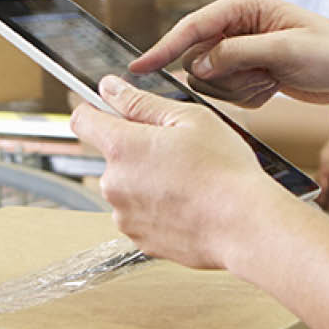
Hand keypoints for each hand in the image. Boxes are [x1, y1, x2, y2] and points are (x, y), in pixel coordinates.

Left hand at [69, 75, 286, 268]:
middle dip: (136, 150)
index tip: (110, 111)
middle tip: (177, 151)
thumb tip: (110, 88)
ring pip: (127, 187)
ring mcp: (124, 215)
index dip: (95, 111)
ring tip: (187, 182)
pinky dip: (157, 209)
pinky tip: (187, 204)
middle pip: (112, 156)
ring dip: (147, 181)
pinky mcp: (139, 240)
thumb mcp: (190, 119)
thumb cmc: (225, 172)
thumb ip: (141, 102)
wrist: (245, 226)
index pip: (82, 120)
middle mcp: (114, 183)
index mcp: (122, 147)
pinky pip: (140, 215)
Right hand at [131, 0, 328, 107]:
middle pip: (198, 61)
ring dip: (241, 89)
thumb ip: (238, 54)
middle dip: (226, 77)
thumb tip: (198, 65)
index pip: (191, 28)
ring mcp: (240, 50)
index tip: (137, 68)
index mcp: (242, 6)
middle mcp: (235, 25)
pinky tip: (275, 86)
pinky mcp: (246, 71)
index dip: (162, 49)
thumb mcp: (285, 50)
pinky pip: (229, 94)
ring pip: (212, 82)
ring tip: (273, 79)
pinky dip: (251, 97)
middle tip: (263, 75)